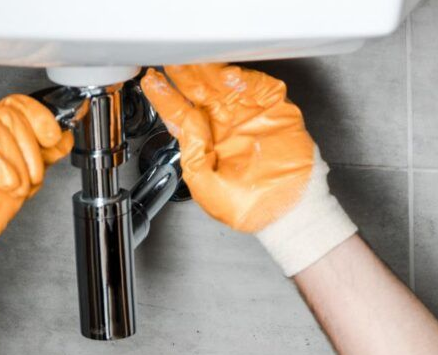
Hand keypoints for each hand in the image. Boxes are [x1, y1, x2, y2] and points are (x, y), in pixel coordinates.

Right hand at [0, 95, 72, 295]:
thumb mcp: (23, 186)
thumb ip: (42, 160)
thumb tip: (63, 138)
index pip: (18, 105)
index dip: (40, 117)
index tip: (55, 137)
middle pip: (10, 114)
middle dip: (30, 151)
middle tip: (32, 180)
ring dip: (14, 162)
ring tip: (15, 187)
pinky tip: (4, 181)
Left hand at [141, 64, 355, 275]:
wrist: (286, 211)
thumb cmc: (248, 206)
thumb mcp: (205, 187)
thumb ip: (192, 155)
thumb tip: (186, 123)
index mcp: (206, 143)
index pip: (181, 114)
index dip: (165, 97)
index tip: (152, 83)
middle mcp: (225, 125)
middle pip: (200, 92)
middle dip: (185, 76)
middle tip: (172, 62)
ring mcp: (249, 115)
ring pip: (225, 84)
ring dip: (209, 72)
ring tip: (194, 61)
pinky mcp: (274, 111)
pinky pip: (259, 87)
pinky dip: (244, 79)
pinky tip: (227, 75)